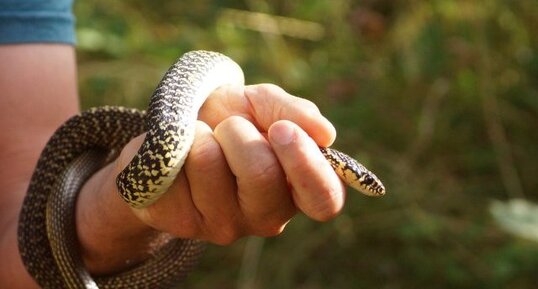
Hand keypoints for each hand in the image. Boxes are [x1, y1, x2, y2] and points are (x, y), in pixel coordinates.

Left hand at [76, 84, 345, 273]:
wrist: (176, 133)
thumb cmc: (229, 119)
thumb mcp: (262, 105)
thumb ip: (295, 113)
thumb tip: (325, 134)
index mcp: (296, 190)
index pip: (323, 199)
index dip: (305, 164)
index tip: (282, 129)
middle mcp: (265, 217)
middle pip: (260, 174)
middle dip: (239, 132)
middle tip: (229, 126)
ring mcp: (222, 225)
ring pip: (209, 165)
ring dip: (202, 136)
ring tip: (202, 140)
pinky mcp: (180, 223)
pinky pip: (174, 172)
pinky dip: (174, 149)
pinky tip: (180, 159)